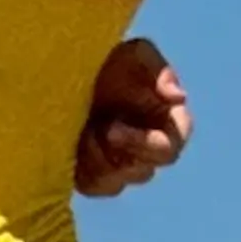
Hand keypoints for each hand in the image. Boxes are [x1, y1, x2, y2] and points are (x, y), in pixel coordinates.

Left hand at [74, 37, 190, 198]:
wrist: (62, 70)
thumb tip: (178, 98)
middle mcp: (144, 148)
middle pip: (142, 171)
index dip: (143, 144)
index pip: (168, 148)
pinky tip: (66, 146)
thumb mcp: (134, 55)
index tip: (112, 128)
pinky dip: (80, 171)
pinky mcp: (91, 174)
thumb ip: (159, 72)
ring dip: (95, 161)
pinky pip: (93, 187)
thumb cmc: (107, 59)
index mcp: (164, 123)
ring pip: (117, 183)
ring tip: (77, 133)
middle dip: (113, 153)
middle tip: (90, 131)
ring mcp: (118, 163)